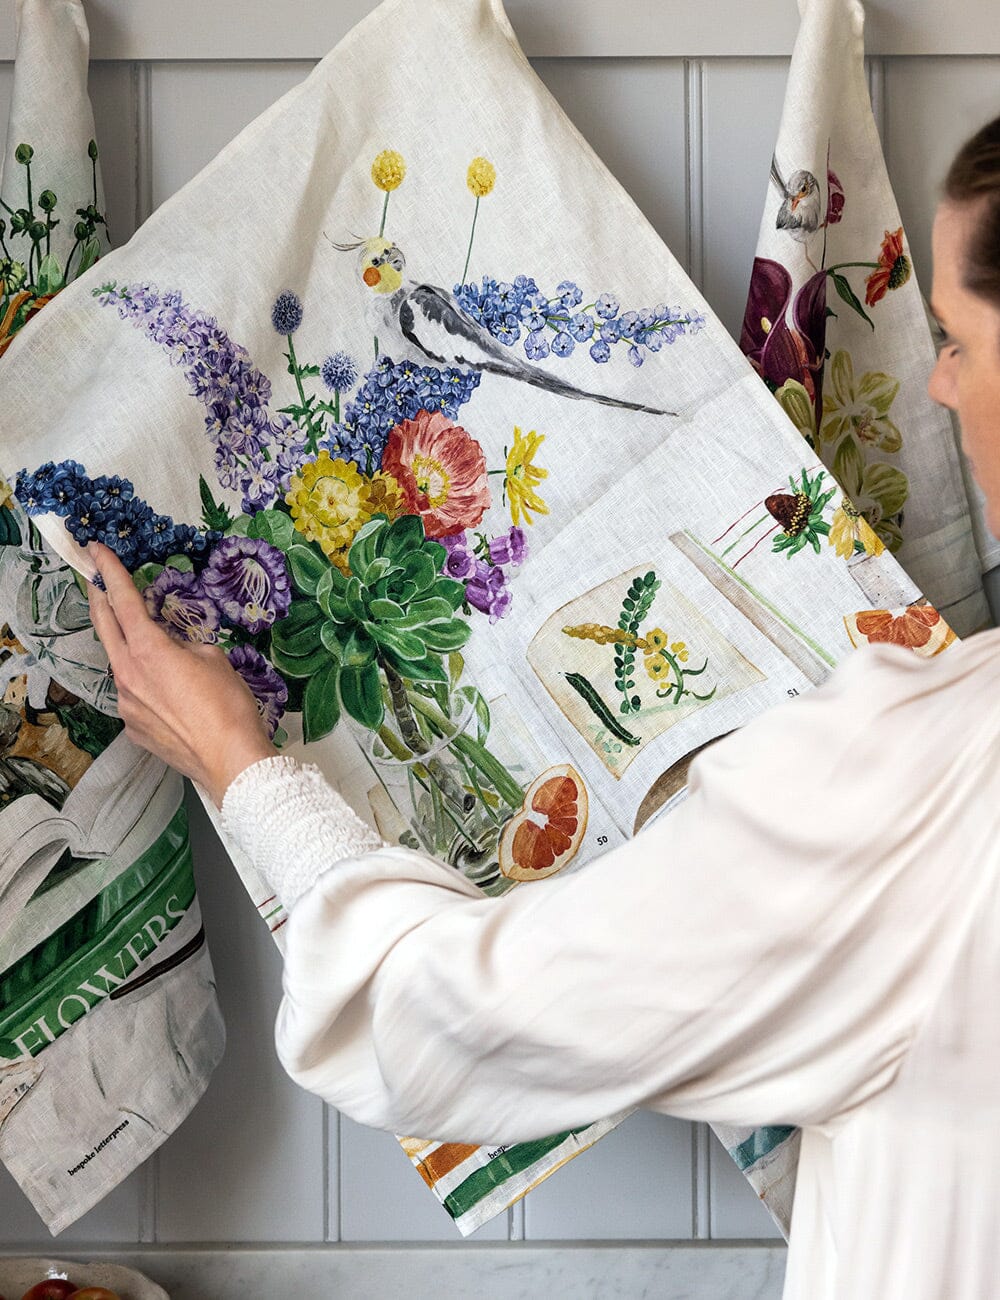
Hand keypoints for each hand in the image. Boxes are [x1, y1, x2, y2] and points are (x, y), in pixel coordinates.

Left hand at [87, 541, 277, 805]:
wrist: (230, 760)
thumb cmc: (229, 706)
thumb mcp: (214, 658)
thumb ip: (186, 645)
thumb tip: (177, 650)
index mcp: (148, 650)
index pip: (123, 601)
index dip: (109, 572)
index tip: (97, 551)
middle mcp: (127, 675)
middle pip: (105, 628)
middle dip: (100, 599)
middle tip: (96, 580)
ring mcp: (126, 704)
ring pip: (121, 665)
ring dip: (128, 648)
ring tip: (149, 645)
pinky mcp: (133, 728)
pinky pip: (133, 697)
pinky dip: (144, 686)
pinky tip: (169, 695)